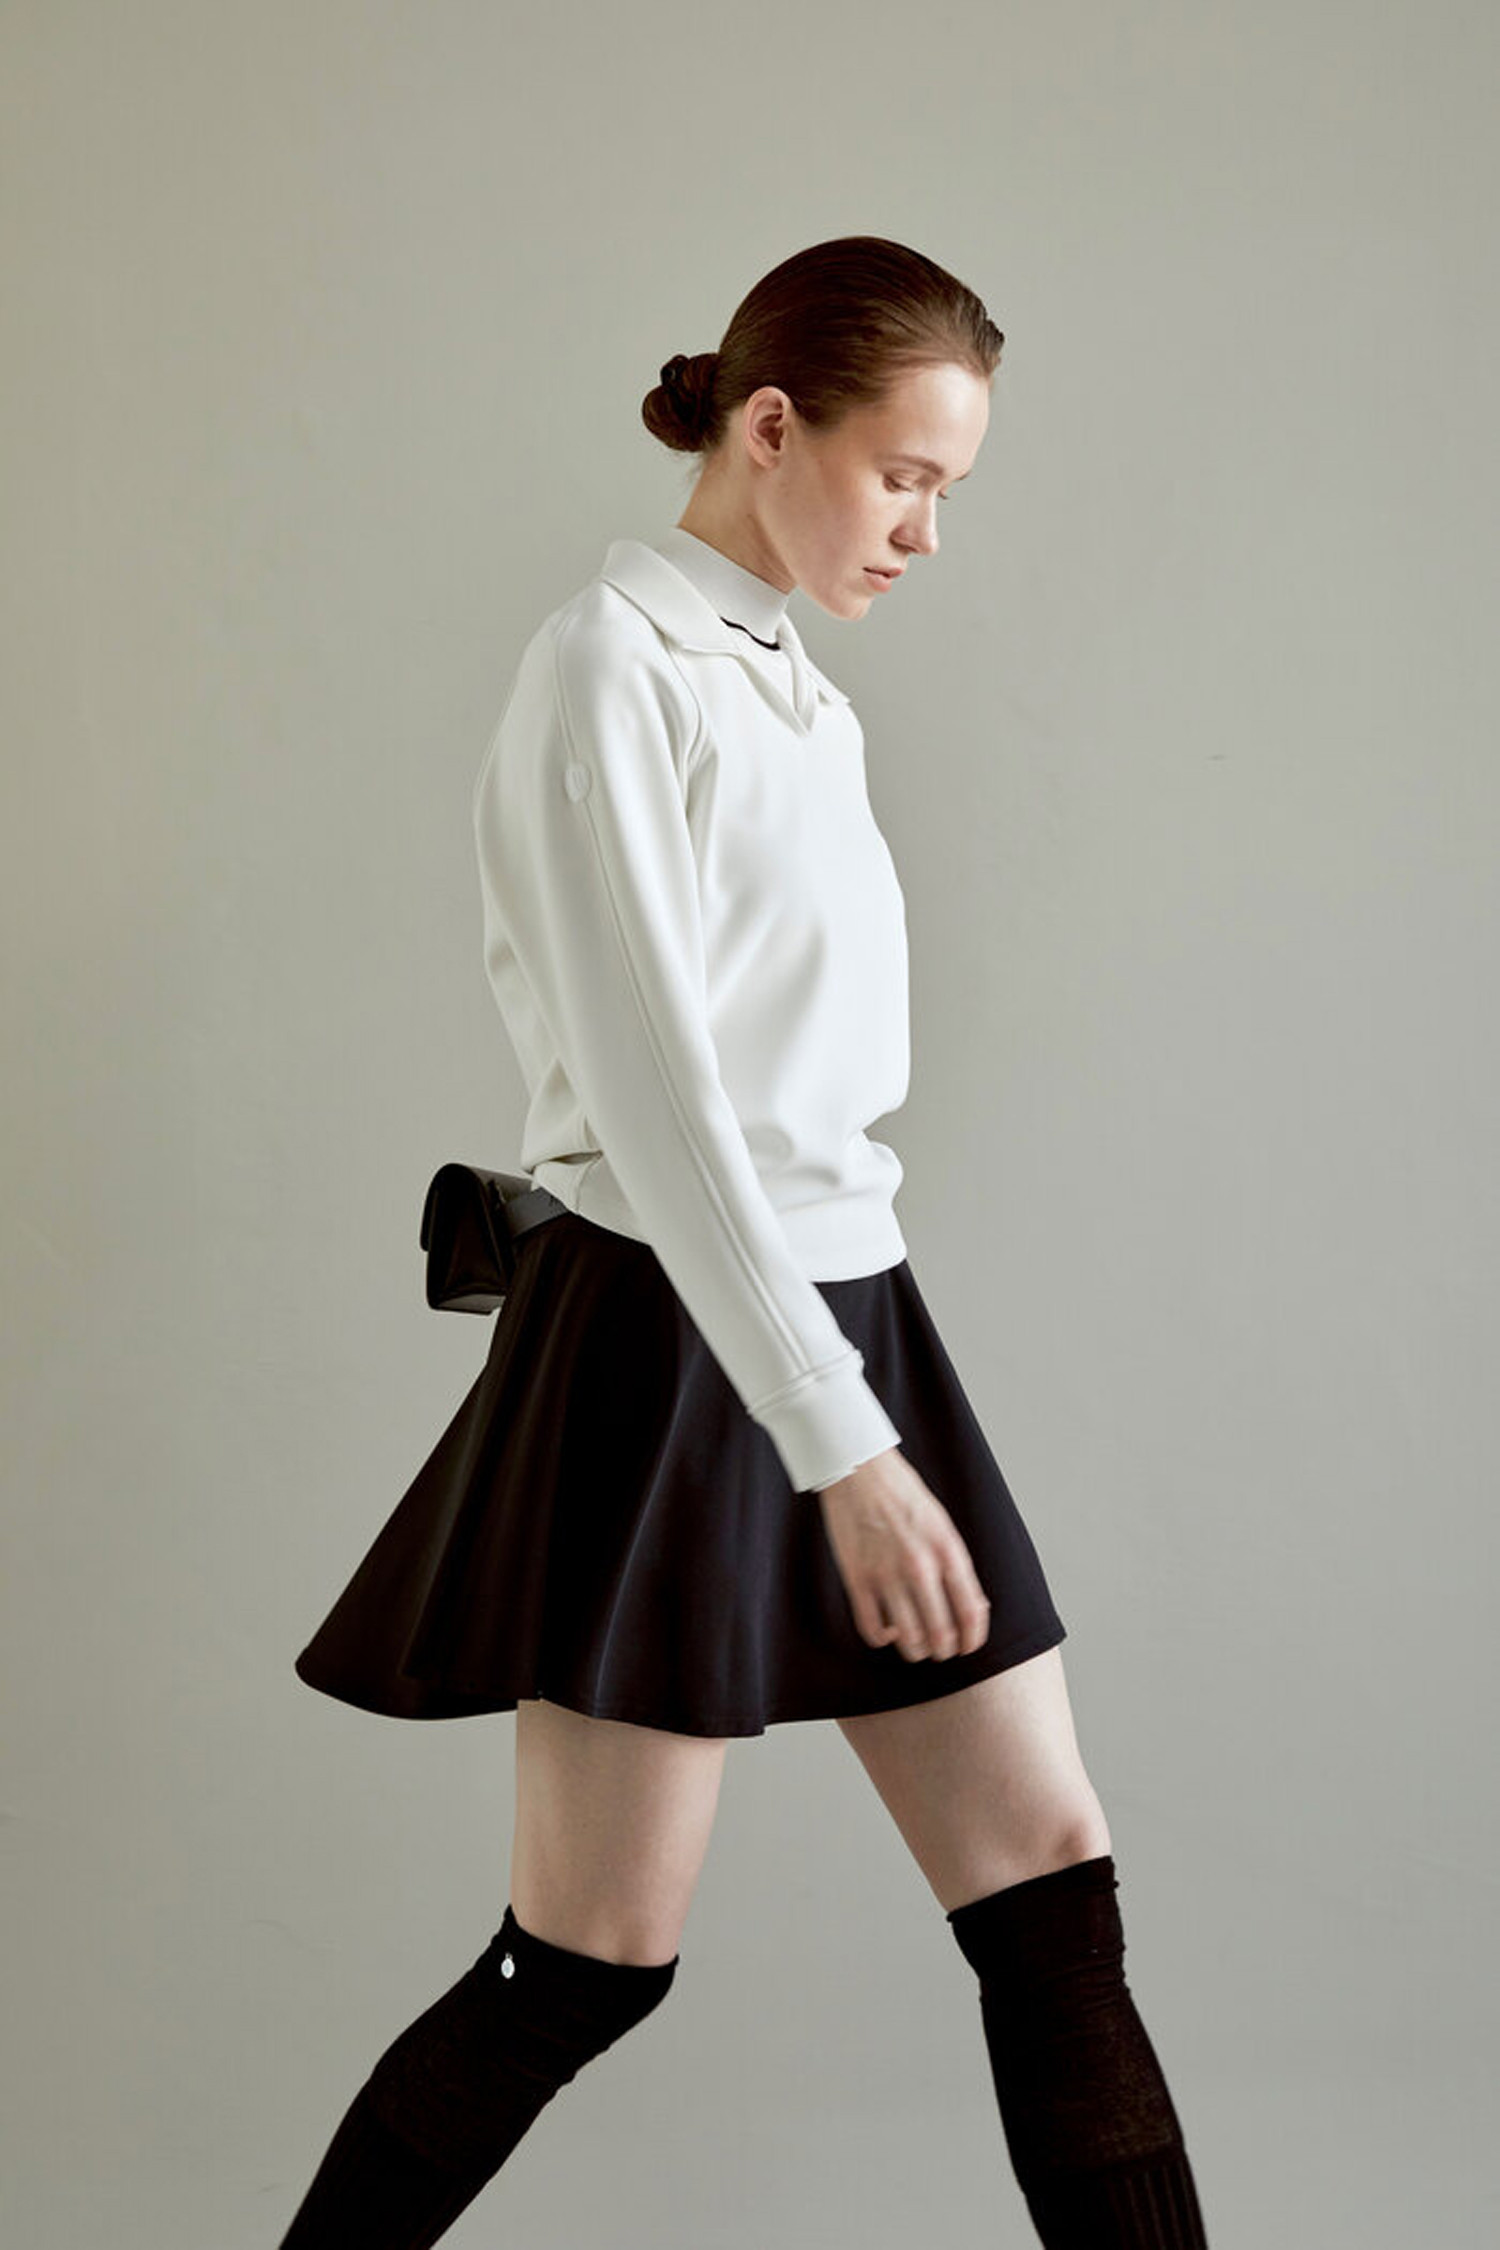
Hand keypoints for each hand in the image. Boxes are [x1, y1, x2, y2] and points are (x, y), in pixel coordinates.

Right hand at [816, 1447, 991, 1662]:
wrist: (859, 1471)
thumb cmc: (903, 1495)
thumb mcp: (942, 1525)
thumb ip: (957, 1565)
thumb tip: (974, 1606)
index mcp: (947, 1551)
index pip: (970, 1612)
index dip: (972, 1639)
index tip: (968, 1646)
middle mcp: (920, 1566)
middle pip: (940, 1633)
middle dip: (944, 1650)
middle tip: (942, 1650)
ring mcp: (886, 1575)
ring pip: (908, 1639)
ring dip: (916, 1649)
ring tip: (917, 1645)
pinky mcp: (857, 1579)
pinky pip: (872, 1629)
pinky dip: (883, 1639)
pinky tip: (887, 1631)